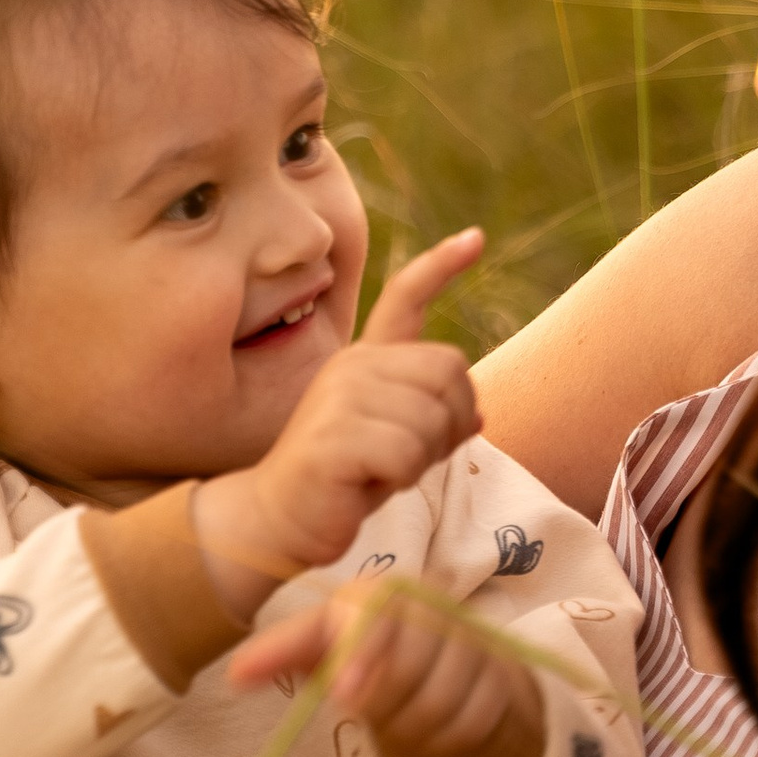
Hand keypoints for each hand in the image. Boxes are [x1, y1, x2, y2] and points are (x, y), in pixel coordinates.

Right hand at [194, 230, 484, 606]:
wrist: (280, 518)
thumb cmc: (345, 481)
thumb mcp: (396, 442)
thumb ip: (430, 418)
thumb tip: (477, 412)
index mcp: (366, 359)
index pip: (405, 298)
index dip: (441, 267)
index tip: (475, 237)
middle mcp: (352, 366)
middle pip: (450, 371)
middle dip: (449, 423)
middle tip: (409, 456)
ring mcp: (339, 398)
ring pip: (432, 418)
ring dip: (422, 459)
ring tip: (381, 471)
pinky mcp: (333, 438)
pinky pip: (407, 453)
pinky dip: (401, 477)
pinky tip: (368, 483)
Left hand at [235, 576, 546, 756]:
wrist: (431, 669)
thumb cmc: (360, 654)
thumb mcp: (317, 650)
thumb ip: (279, 656)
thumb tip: (235, 675)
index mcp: (380, 593)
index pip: (375, 617)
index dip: (361, 655)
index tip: (344, 698)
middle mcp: (431, 605)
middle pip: (410, 665)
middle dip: (383, 702)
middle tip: (366, 710)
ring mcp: (471, 639)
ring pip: (442, 698)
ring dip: (413, 724)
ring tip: (398, 718)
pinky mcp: (500, 675)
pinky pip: (472, 720)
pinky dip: (446, 737)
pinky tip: (432, 727)